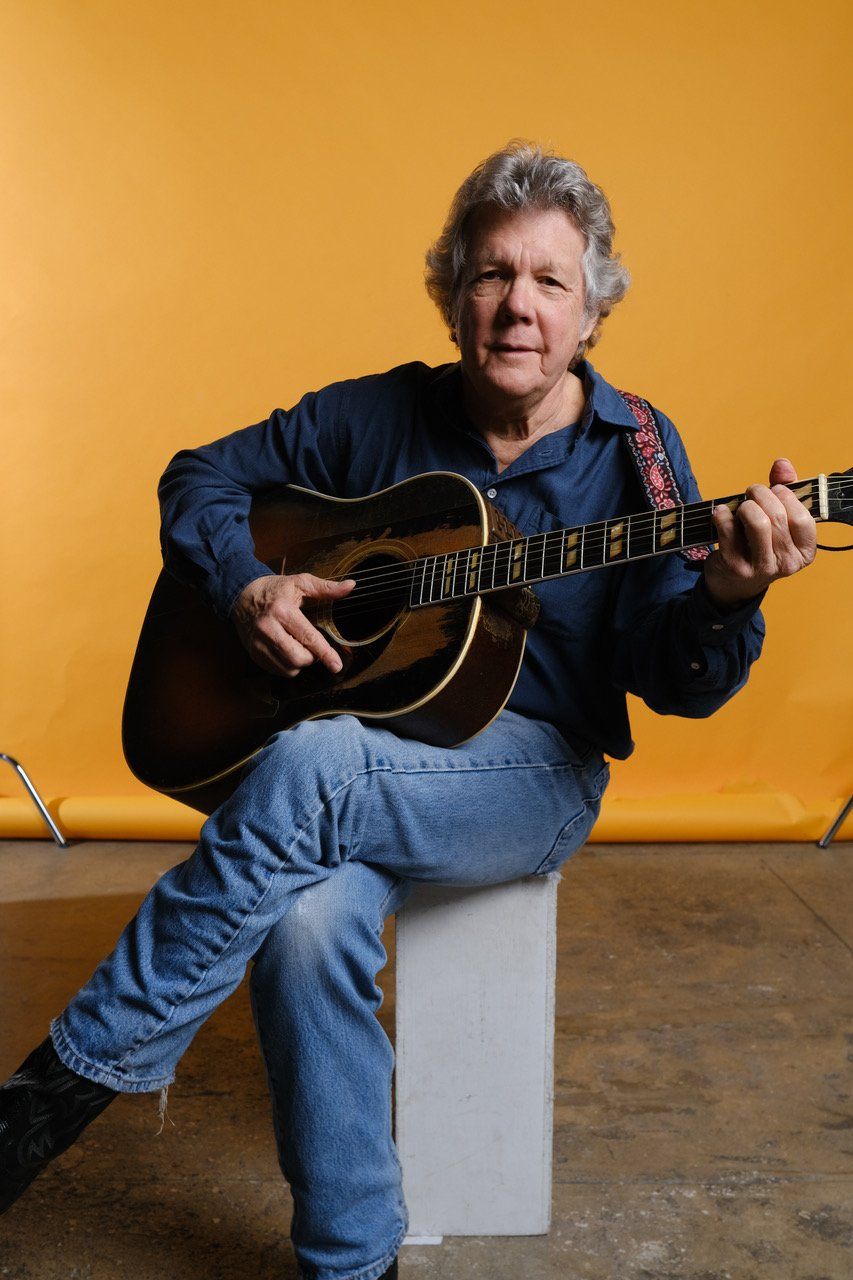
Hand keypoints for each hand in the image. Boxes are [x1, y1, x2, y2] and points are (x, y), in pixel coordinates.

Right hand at [232, 573, 355, 676]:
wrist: (241, 594)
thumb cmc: (274, 589)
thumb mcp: (299, 583)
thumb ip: (325, 587)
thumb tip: (350, 586)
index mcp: (282, 611)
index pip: (308, 637)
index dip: (325, 653)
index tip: (336, 665)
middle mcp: (268, 629)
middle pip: (297, 658)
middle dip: (311, 658)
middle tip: (312, 646)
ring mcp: (258, 643)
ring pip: (287, 668)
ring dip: (300, 663)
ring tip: (299, 647)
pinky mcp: (253, 652)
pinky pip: (276, 670)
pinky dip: (287, 666)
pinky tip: (287, 651)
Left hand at [703, 458, 816, 608]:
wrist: (733, 584)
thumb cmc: (759, 545)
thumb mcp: (778, 521)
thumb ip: (785, 489)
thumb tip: (782, 464)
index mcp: (804, 551)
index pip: (803, 517)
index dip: (787, 496)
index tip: (775, 489)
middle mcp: (787, 563)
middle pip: (777, 516)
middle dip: (761, 494)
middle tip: (752, 492)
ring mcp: (761, 567)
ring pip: (757, 522)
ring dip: (745, 505)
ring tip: (741, 506)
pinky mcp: (735, 566)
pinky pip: (729, 529)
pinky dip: (722, 514)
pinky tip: (720, 513)